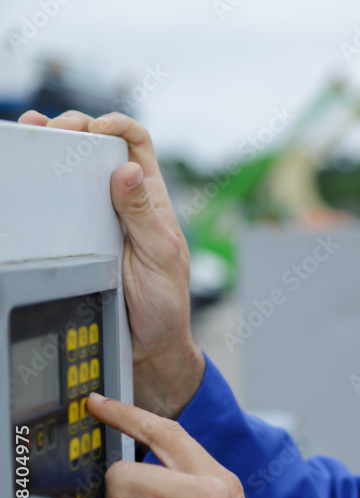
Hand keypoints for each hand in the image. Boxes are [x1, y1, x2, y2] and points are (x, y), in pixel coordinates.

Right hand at [18, 110, 203, 418]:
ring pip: (75, 170)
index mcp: (151, 200)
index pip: (138, 144)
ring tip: (32, 133)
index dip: (118, 124)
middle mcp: (125, 202)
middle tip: (54, 130)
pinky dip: (43, 181)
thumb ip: (143, 215)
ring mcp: (99, 218)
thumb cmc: (165, 303)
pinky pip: (60, 203)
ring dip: (53, 145)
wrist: (147, 344)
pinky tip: (28, 168)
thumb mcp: (160, 256)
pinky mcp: (79, 237)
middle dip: (76, 126)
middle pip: (99, 147)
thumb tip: (127, 170)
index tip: (96, 126)